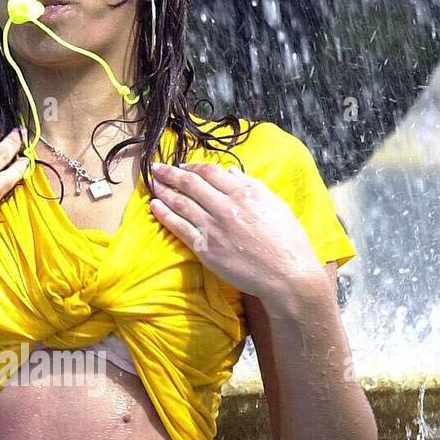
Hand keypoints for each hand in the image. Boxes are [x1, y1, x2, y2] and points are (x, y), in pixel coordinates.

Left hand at [148, 160, 324, 306]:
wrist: (285, 275)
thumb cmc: (286, 241)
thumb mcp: (275, 204)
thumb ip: (252, 185)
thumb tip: (231, 172)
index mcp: (244, 193)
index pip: (210, 172)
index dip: (192, 166)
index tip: (181, 165)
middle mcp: (226, 207)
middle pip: (190, 184)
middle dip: (170, 173)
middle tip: (156, 168)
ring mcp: (213, 228)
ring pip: (181, 204)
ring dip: (164, 191)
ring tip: (152, 184)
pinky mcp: (205, 249)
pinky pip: (179, 228)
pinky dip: (165, 215)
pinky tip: (155, 207)